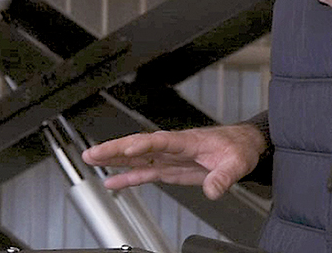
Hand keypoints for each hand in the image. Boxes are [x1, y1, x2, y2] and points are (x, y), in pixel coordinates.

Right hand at [80, 124, 265, 199]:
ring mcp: (168, 158)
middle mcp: (172, 147)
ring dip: (113, 159)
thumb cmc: (238, 147)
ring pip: (135, 157)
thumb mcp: (236, 162)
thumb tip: (213, 190)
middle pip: (138, 145)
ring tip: (90, 160)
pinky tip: (112, 182)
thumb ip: (224, 176)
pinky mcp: (169, 169)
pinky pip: (144, 172)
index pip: (160, 141)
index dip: (143, 144)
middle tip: (92, 152)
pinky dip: (127, 177)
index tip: (127, 147)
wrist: (241, 146)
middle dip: (114, 149)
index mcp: (187, 140)